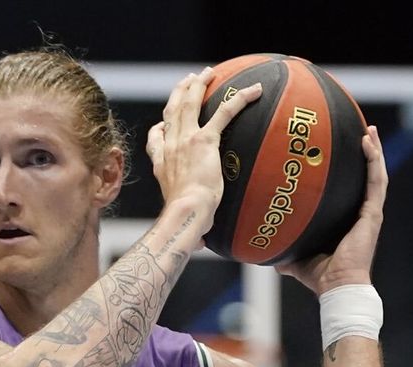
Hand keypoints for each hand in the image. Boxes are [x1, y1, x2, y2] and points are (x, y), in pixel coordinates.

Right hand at [145, 68, 262, 229]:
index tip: (164, 121)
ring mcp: (184, 140)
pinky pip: (223, 112)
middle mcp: (169, 147)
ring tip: (207, 74)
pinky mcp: (204, 140)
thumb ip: (193, 224)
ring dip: (198, 85)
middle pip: (171, 111)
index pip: (157, 139)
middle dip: (180, 92)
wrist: (185, 214)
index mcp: (162, 163)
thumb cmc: (186, 222)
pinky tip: (255, 90)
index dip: (160, 127)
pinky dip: (240, 98)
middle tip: (190, 80)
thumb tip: (199, 246)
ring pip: (189, 103)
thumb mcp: (182, 215)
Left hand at [278, 125, 387, 294]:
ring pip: (375, 174)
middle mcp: (360, 212)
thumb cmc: (319, 275)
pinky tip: (367, 143)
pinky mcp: (372, 214)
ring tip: (368, 130)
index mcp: (346, 219)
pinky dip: (373, 161)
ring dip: (373, 151)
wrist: (336, 286)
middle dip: (364, 153)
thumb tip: (264, 251)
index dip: (348, 170)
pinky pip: (375, 182)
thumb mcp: (296, 258)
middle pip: (365, 176)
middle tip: (359, 132)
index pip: (349, 188)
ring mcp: (369, 211)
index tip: (340, 151)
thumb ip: (283, 252)